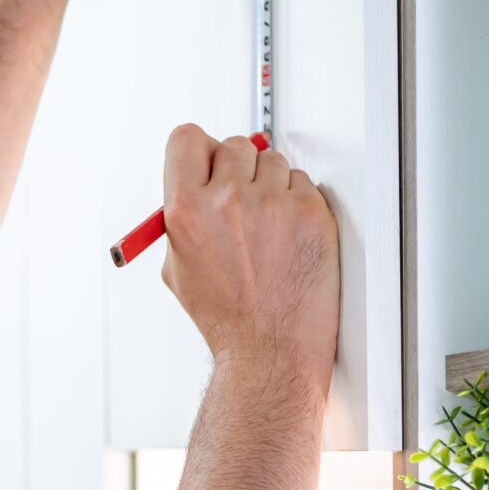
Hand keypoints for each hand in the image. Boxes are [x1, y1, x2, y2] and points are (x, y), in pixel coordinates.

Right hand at [158, 125, 337, 384]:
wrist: (269, 350)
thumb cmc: (226, 317)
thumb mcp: (178, 266)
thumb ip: (182, 218)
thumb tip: (196, 180)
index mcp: (186, 211)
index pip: (187, 139)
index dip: (198, 150)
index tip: (207, 160)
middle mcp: (228, 200)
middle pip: (234, 145)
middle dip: (237, 169)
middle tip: (241, 201)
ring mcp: (272, 204)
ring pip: (272, 161)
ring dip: (270, 186)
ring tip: (267, 229)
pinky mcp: (310, 211)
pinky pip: (303, 183)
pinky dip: (298, 204)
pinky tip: (288, 238)